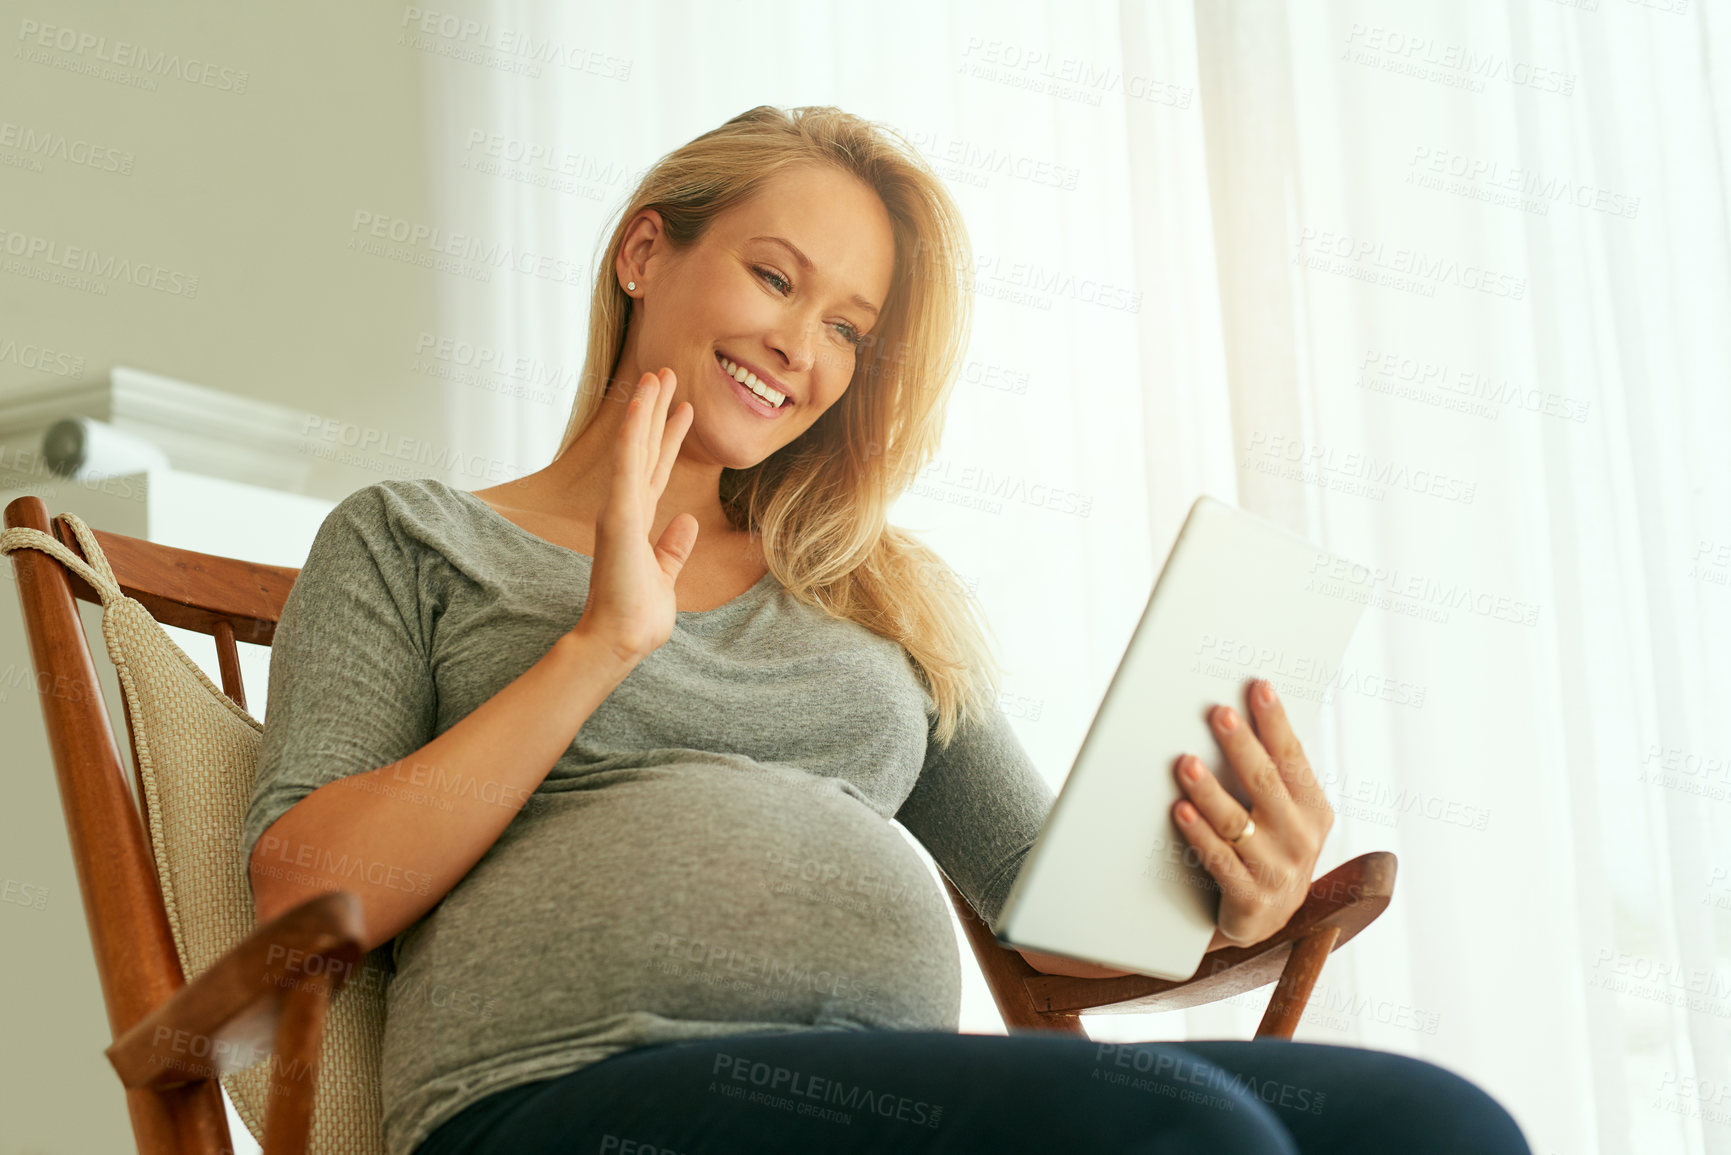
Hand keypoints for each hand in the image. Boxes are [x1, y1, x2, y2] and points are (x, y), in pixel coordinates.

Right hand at [572, 369, 697, 664]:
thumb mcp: (665, 575)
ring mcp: (620, 509)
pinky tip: (640, 406)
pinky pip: (628, 466)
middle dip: (657, 411)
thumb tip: (686, 522)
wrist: (620, 639)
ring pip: (634, 448)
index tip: (683, 408)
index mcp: (638, 521)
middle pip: (646, 449)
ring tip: (657, 375)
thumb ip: (673, 547)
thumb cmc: (637, 616)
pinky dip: (633, 435)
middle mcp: (627, 508)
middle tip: (667, 374)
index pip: (657, 468)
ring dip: (645, 409)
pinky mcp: (618, 516)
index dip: (669, 437)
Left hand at [1171, 679, 1332, 947]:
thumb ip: (1270, 774)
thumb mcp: (1281, 813)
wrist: (1265, 919)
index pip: (1294, 758)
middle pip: (1266, 784)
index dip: (1276, 723)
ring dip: (1210, 790)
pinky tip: (1180, 810)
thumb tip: (1237, 715)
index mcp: (1314, 810)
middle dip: (1242, 746)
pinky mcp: (1249, 901)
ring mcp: (1277, 872)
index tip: (1259, 687)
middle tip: (1219, 714)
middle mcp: (1301, 839)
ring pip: (1237, 823)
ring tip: (1186, 762)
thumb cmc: (1266, 847)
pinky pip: (1219, 861)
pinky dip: (1198, 834)